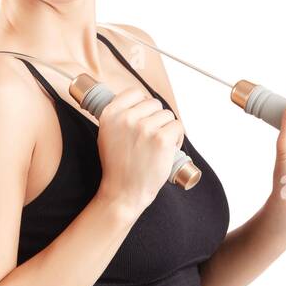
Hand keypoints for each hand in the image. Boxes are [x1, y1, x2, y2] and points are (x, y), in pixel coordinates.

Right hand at [93, 87, 183, 214]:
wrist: (123, 192)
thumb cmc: (118, 166)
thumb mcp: (107, 134)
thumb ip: (118, 116)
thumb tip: (138, 102)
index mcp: (110, 114)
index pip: (135, 93)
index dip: (143, 106)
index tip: (143, 119)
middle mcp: (127, 118)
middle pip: (154, 104)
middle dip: (157, 119)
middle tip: (150, 139)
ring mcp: (145, 127)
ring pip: (168, 115)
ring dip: (168, 129)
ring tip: (158, 146)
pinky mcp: (162, 139)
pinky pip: (178, 126)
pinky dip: (177, 138)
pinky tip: (168, 150)